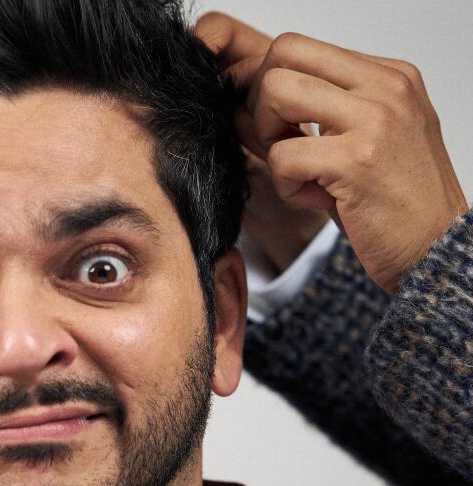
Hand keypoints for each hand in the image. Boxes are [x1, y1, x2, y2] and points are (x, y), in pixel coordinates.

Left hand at [197, 12, 468, 292]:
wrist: (437, 249)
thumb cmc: (394, 202)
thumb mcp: (355, 143)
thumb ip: (308, 117)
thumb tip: (237, 106)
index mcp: (387, 76)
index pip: (298, 47)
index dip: (266, 83)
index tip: (273, 123)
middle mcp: (385, 87)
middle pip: (282, 54)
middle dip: (261, 103)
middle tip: (281, 144)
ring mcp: (374, 119)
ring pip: (276, 92)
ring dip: (270, 139)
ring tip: (299, 171)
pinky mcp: (357, 160)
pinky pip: (281, 156)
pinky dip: (285, 186)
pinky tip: (316, 198)